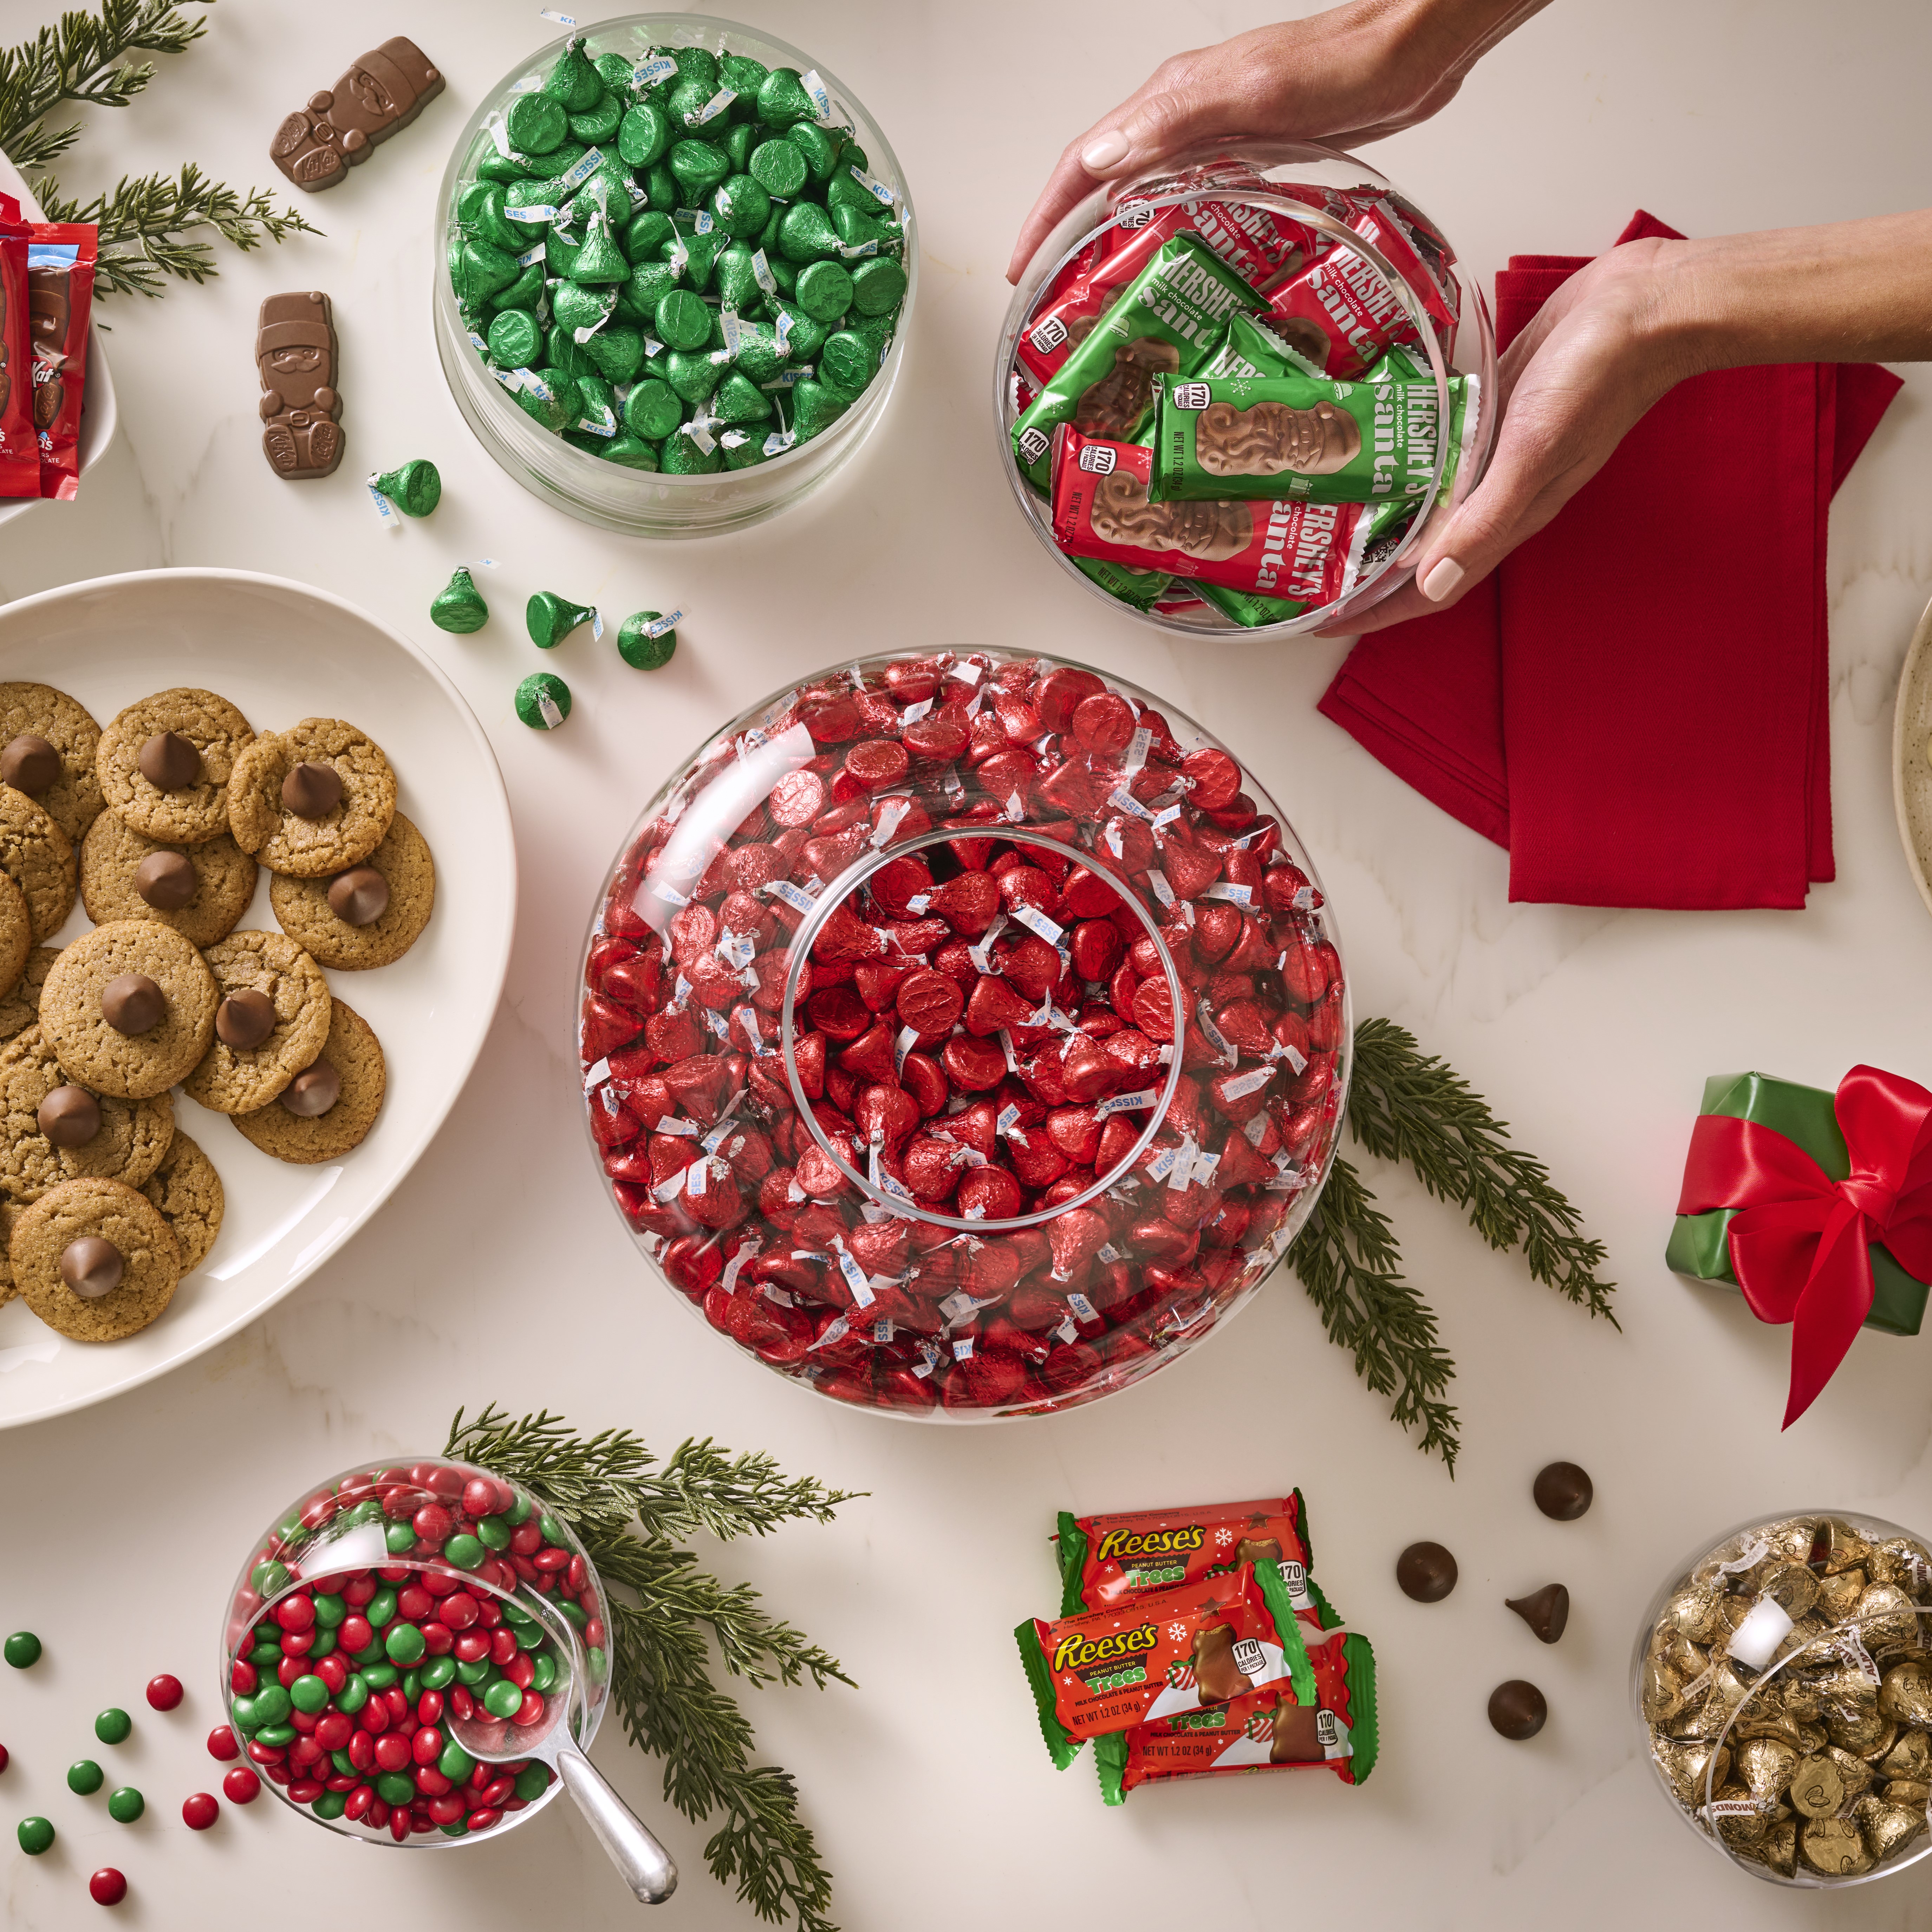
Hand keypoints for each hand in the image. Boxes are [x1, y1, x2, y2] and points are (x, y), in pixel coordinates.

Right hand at [1007, 0, 1546, 282]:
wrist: (1406, 52)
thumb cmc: (1341, 66)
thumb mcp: (1252, 93)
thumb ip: (1176, 121)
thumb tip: (1104, 160)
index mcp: (1170, 102)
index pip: (1084, 163)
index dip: (1046, 217)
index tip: (1023, 265)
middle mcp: (1182, 115)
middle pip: (1102, 178)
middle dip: (1067, 234)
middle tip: (1055, 292)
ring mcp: (1212, 131)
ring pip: (1139, 188)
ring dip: (1110, 235)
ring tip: (1098, 288)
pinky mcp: (1245, 147)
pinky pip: (1183, 192)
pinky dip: (1160, 227)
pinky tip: (1168, 259)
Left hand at [1324, 238, 1700, 633]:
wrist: (1645, 308)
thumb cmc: (1598, 379)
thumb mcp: (1533, 453)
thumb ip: (1484, 520)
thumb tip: (1430, 583)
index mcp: (1506, 516)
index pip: (1430, 587)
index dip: (1377, 612)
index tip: (1324, 623)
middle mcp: (1496, 493)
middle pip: (1421, 552)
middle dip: (1369, 573)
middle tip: (1309, 573)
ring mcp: (1496, 452)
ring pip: (1428, 502)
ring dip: (1384, 516)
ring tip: (1328, 516)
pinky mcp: (1496, 410)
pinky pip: (1441, 451)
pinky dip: (1407, 461)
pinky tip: (1375, 451)